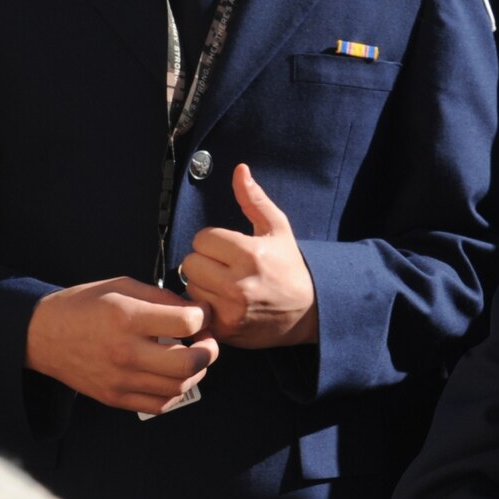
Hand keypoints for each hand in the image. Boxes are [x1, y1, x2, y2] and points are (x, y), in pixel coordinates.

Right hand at [24, 277, 217, 414]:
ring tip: (191, 357)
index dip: (203, 317)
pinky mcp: (115, 398)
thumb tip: (194, 310)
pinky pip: (160, 404)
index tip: (201, 314)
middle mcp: (125, 351)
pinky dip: (175, 391)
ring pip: (179, 386)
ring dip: (195, 371)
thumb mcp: (120, 286)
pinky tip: (171, 375)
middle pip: (189, 362)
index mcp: (127, 317)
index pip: (186, 323)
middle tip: (206, 340)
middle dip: (209, 350)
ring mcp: (120, 379)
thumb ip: (160, 297)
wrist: (42, 335)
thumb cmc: (83, 305)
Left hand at [180, 165, 317, 347]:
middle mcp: (239, 284)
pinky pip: (195, 311)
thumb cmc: (290, 265)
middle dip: (204, 262)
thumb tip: (239, 169)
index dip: (213, 241)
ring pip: (190, 288)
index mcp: (251, 254)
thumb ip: (253, 199)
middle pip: (191, 263)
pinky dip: (203, 307)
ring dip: (202, 285)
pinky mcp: (226, 330)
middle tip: (223, 267)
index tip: (228, 248)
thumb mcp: (277, 228)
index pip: (202, 239)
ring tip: (224, 285)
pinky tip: (221, 303)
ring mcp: (231, 310)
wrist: (308, 312)